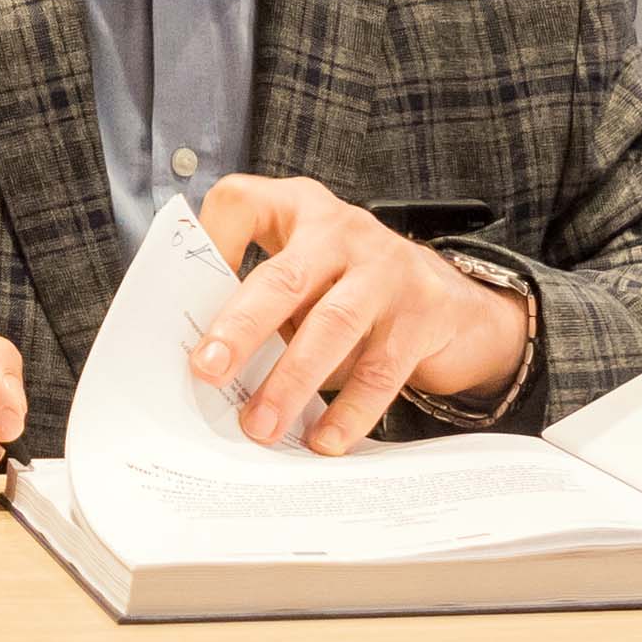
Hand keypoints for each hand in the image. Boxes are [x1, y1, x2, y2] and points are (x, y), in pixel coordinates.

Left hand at [188, 176, 536, 453]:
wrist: (459, 309)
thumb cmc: (357, 296)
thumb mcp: (309, 282)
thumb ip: (266, 304)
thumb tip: (212, 369)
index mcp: (301, 212)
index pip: (241, 202)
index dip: (208, 241)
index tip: (183, 293)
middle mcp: (344, 230)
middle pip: (284, 276)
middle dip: (241, 327)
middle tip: (207, 372)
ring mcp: (388, 269)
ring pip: (332, 324)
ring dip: (291, 380)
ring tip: (260, 425)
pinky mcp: (424, 313)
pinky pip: (380, 368)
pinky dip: (348, 410)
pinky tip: (323, 440)